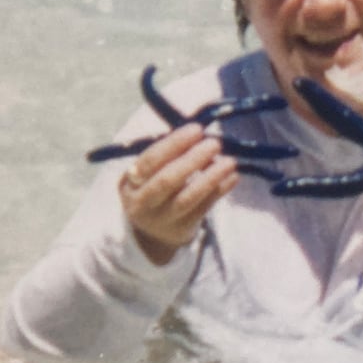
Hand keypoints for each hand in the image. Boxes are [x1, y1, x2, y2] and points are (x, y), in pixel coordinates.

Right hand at [118, 124, 238, 265]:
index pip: (150, 160)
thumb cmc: (152, 189)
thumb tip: (200, 135)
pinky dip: (219, 190)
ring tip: (229, 162)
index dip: (174, 144)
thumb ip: (166, 156)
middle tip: (214, 144)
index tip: (196, 129)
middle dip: (193, 159)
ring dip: (210, 177)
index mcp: (130, 182)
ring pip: (187, 197)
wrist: (152, 233)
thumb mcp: (146, 174)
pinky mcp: (182, 228)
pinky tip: (232, 177)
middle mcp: (142, 202)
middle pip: (167, 180)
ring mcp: (162, 218)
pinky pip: (204, 208)